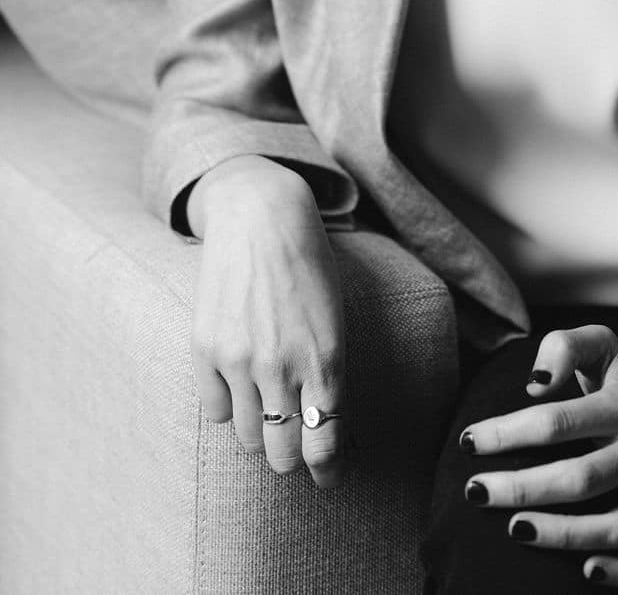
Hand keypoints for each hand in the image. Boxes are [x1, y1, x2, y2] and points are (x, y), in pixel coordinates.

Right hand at [188, 155, 347, 487]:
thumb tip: (322, 425)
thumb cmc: (309, 266)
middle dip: (291, 458)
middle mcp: (282, 365)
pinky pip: (213, 412)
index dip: (326, 469)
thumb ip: (330, 372)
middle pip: (284, 450)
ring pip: (248, 436)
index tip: (327, 478)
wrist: (261, 216)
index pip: (324, 441)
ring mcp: (240, 359)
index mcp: (326, 358)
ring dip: (260, 434)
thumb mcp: (335, 318)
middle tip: (293, 450)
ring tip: (266, 417)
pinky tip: (236, 393)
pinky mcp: (206, 348)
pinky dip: (226, 410)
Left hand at [459, 323, 617, 586]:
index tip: (468, 442)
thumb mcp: (602, 345)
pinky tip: (586, 570)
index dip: (508, 433)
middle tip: (476, 492)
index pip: (558, 422)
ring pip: (617, 525)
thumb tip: (534, 385)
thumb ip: (564, 347)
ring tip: (515, 530)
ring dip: (563, 534)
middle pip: (581, 478)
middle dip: (522, 488)